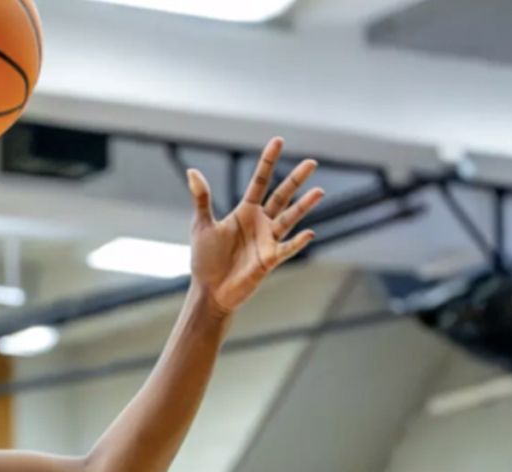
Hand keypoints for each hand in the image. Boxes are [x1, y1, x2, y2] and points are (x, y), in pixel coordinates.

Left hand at [186, 138, 324, 314]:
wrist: (209, 290)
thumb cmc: (205, 259)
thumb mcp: (202, 225)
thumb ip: (202, 199)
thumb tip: (192, 171)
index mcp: (245, 211)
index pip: (260, 182)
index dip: (268, 162)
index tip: (278, 141)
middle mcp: (260, 223)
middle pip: (282, 196)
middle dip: (296, 180)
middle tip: (312, 162)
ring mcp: (267, 241)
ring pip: (290, 219)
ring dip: (304, 206)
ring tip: (319, 191)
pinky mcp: (269, 260)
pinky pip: (286, 249)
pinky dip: (297, 242)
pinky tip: (308, 233)